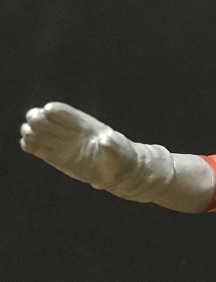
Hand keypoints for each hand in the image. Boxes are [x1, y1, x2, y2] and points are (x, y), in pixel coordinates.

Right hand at [20, 102, 134, 188]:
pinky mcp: (56, 158)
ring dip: (30, 131)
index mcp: (81, 123)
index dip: (53, 110)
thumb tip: (104, 140)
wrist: (119, 171)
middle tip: (34, 124)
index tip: (48, 112)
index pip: (62, 111)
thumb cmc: (120, 156)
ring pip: (38, 132)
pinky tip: (28, 144)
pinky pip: (37, 148)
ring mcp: (61, 144)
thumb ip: (111, 145)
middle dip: (37, 118)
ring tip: (29, 135)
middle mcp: (68, 131)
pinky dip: (29, 144)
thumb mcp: (118, 150)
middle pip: (45, 118)